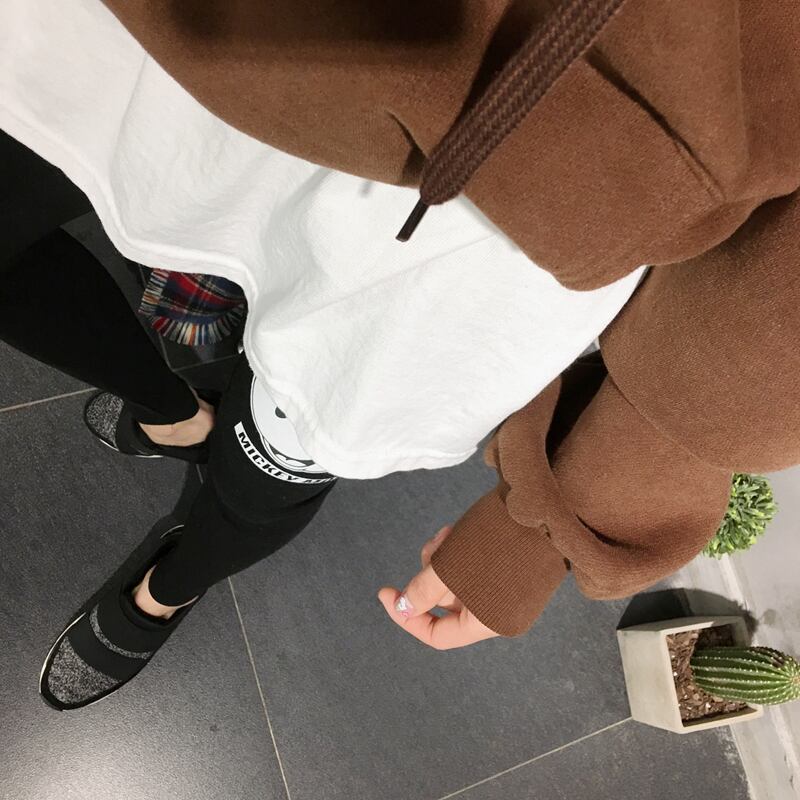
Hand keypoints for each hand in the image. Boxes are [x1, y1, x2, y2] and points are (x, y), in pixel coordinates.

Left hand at [377, 525, 499, 649]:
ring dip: (444, 557)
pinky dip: (459, 553)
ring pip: (455, 581)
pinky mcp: (507, 570)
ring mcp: (503, 591)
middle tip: (435, 546)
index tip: (385, 591)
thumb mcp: (451, 567)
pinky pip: (470, 569)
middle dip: (430, 573)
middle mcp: (496, 613)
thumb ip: (423, 591)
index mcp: (486, 624)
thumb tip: (402, 608)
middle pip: (445, 602)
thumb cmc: (497, 543)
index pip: (438, 635)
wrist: (545, 513)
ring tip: (451, 532)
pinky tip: (461, 531)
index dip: (407, 616)